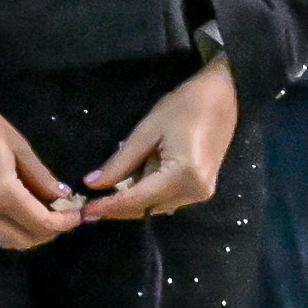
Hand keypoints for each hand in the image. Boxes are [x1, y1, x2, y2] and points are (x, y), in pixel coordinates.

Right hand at [0, 88, 83, 249]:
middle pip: (24, 240)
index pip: (42, 223)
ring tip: (39, 214)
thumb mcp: (18, 146)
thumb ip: (41, 177)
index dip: (65, 222)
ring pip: (5, 241)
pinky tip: (16, 209)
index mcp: (2, 193)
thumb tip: (62, 197)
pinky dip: (8, 227)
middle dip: (48, 232)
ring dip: (27, 233)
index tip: (77, 213)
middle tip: (60, 214)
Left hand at [78, 58, 238, 222]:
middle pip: (146, 208)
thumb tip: (93, 184)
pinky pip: (165, 198)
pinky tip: (128, 183)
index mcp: (183, 176)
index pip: (137, 199)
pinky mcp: (202, 188)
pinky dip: (145, 193)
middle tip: (86, 206)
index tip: (83, 212)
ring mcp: (201, 192)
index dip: (109, 206)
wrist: (224, 96)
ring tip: (103, 194)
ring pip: (155, 206)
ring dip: (130, 200)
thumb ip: (121, 162)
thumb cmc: (185, 106)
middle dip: (117, 207)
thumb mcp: (147, 132)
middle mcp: (195, 191)